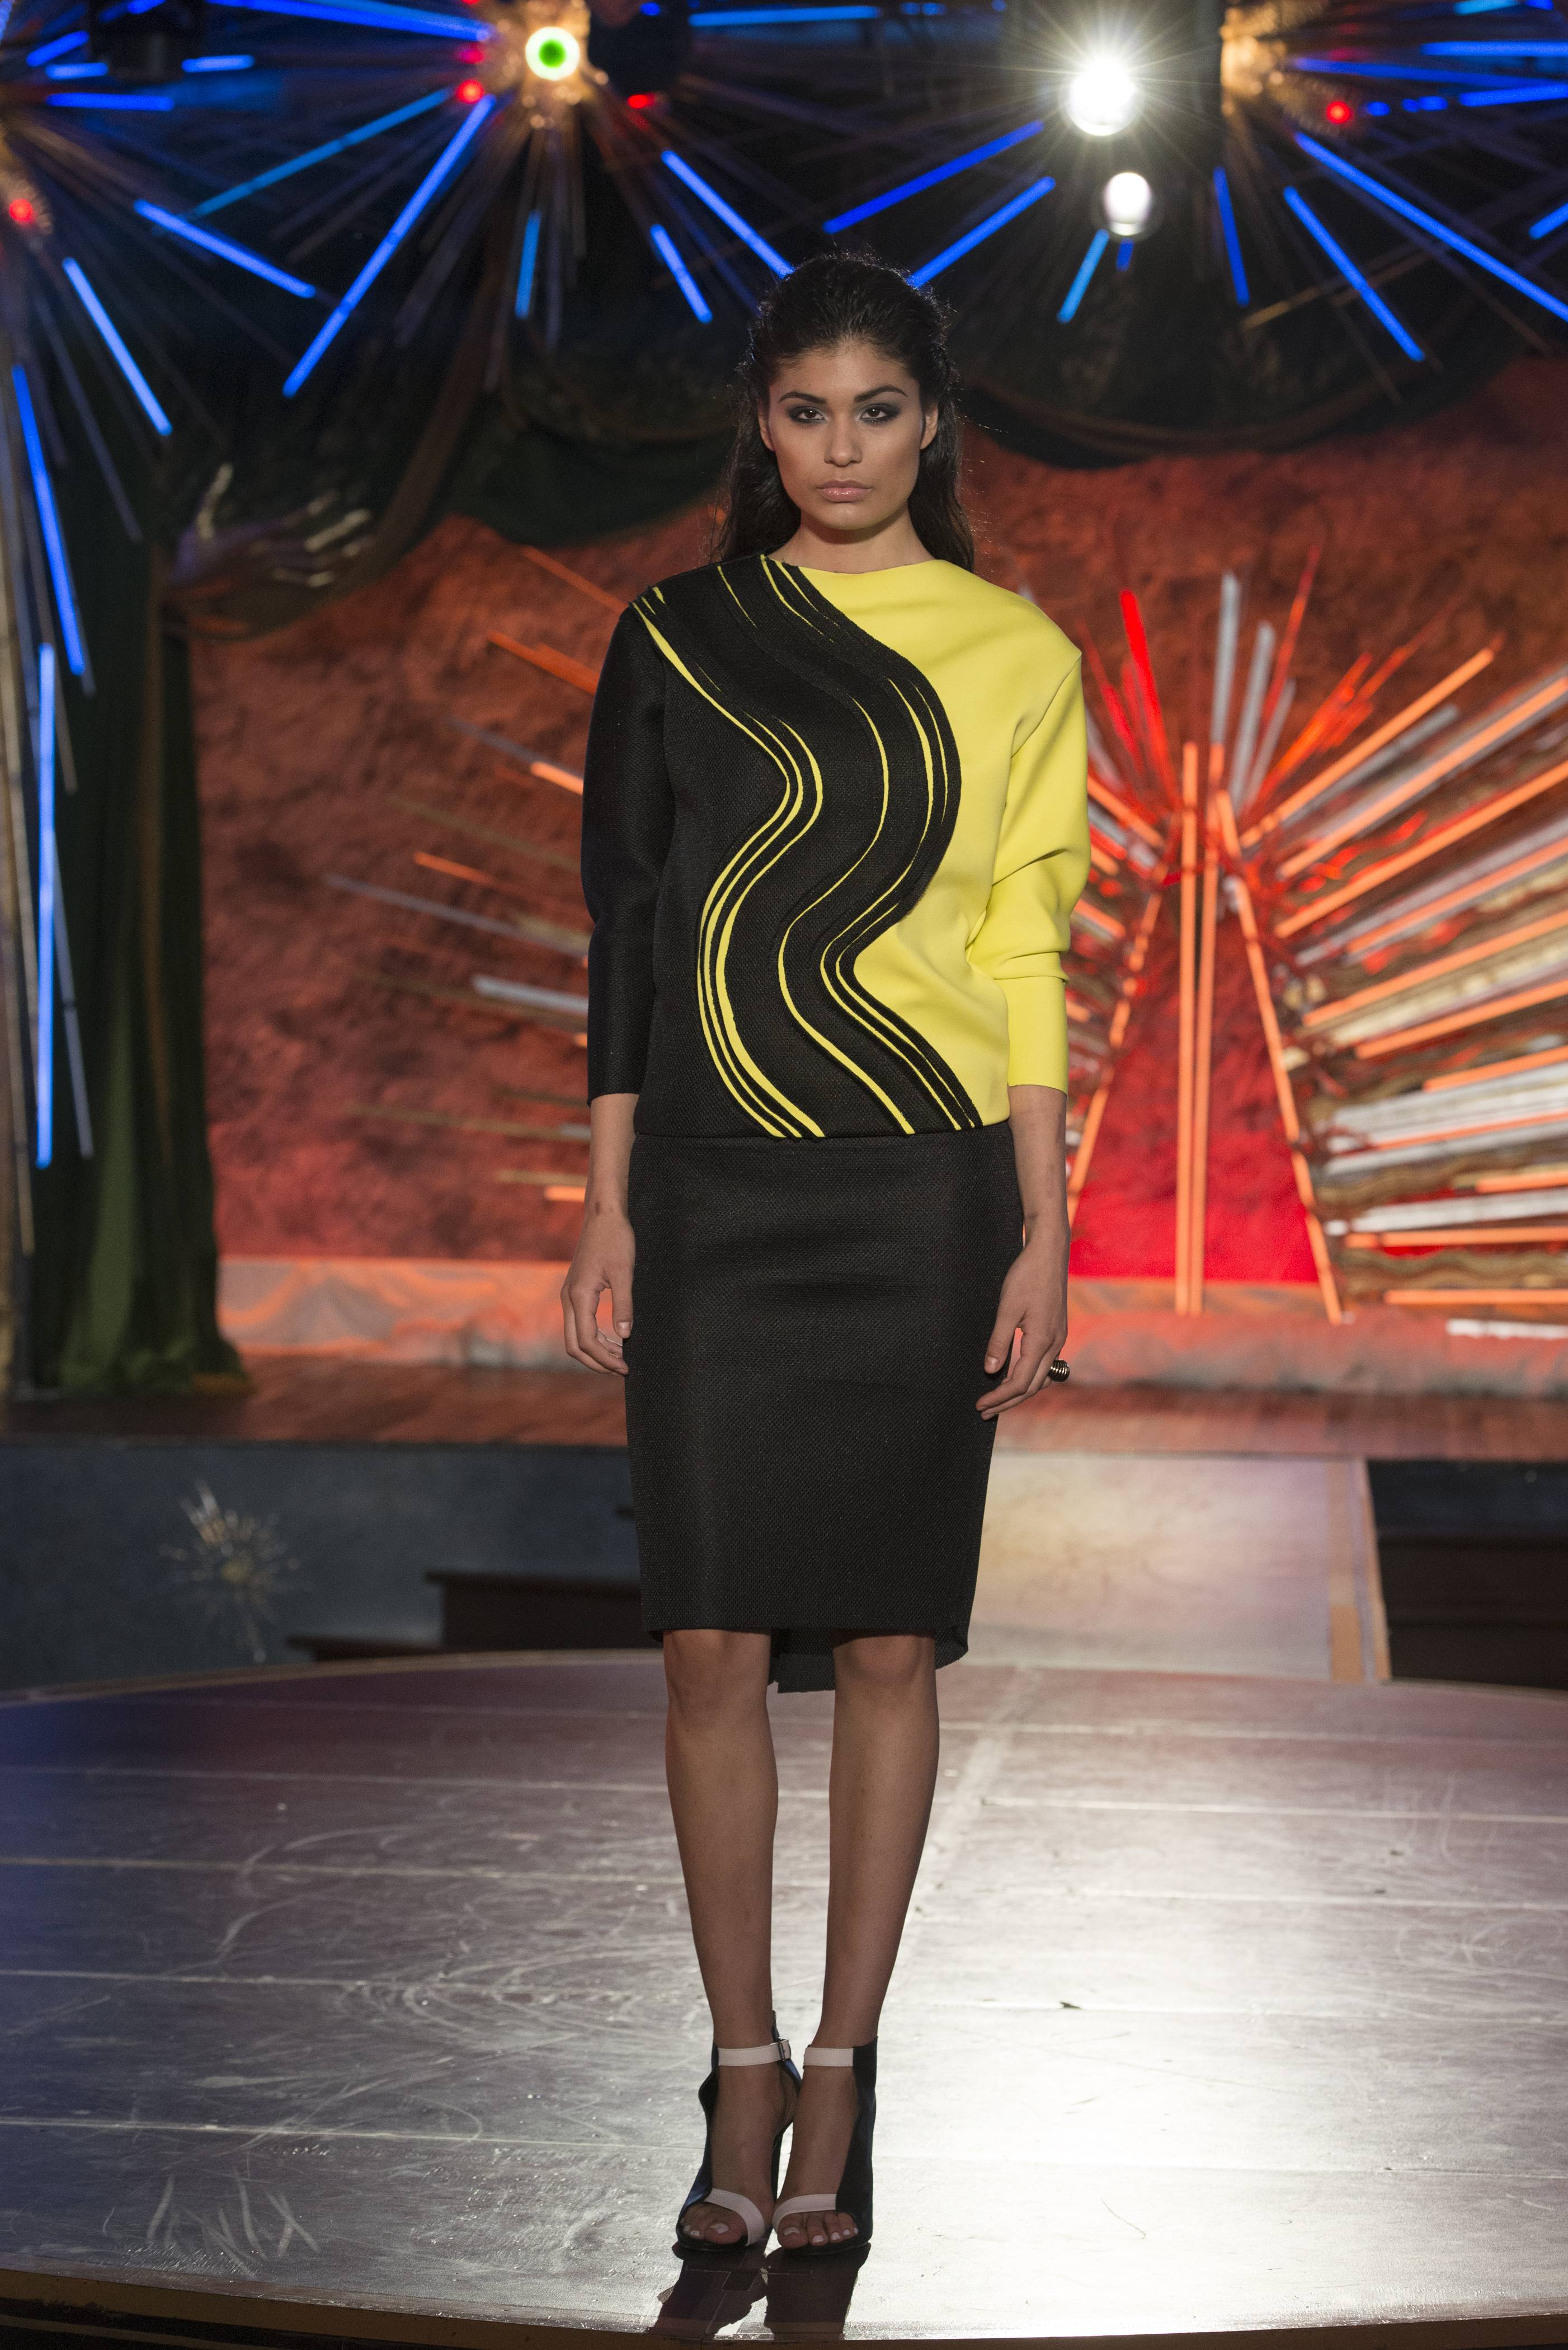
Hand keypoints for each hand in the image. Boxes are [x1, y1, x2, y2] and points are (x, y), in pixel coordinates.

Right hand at [561, 1204, 635, 1374]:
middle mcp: (568, 1298)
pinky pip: (578, 1324)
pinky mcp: (575, 1291)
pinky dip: (593, 1337)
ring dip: (594, 1351)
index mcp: (579, 1296)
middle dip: (595, 1362)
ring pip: (573, 1336)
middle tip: (621, 1369)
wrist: (603, 1215)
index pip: (587, 1341)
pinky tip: (612, 1338)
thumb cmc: (615, 1239)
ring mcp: (569, 1295)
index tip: (626, 1367)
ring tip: (619, 1356)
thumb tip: (625, 1337)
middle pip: (574, 1345)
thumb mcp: (624, 1272)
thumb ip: (624, 1305)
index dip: (605, 1359)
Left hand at [976, 1232, 1067, 1417]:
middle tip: (984, 1411)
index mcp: (1042, 1341)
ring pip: (1041, 1378)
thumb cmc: (1026, 1277)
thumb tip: (991, 1371)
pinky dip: (1030, 1377)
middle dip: (1008, 1401)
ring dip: (1020, 1392)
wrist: (1049, 1254)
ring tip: (999, 1400)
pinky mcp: (1057, 1332)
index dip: (999, 1397)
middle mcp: (1055, 1345)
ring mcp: (1058, 1339)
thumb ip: (999, 1342)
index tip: (980, 1404)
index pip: (1019, 1382)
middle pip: (1032, 1386)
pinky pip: (1046, 1365)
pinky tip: (1016, 1377)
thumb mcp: (1007, 1309)